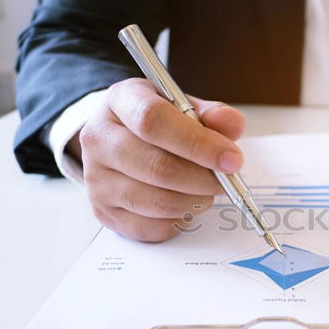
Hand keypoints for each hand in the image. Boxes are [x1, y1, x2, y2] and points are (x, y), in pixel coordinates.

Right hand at [70, 78, 244, 241]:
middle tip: (225, 180)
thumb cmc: (159, 124)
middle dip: (203, 179)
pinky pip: (150, 227)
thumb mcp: (183, 107)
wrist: (121, 142)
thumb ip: (211, 114)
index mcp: (120, 101)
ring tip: (206, 190)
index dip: (198, 143)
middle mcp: (99, 139)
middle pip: (157, 167)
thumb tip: (232, 123)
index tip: (231, 159)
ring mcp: (96, 179)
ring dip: (194, 200)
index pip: (153, 120)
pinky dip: (178, 220)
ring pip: (156, 201)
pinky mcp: (104, 212)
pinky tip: (185, 203)